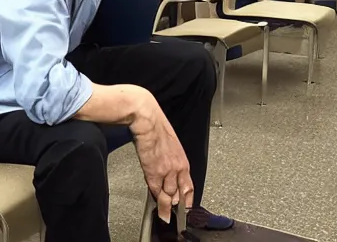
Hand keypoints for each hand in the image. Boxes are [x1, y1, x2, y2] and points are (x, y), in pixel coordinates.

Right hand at [130, 93, 193, 223]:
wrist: (147, 119)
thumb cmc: (156, 127)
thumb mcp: (170, 144)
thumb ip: (170, 158)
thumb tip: (166, 167)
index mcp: (183, 160)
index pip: (189, 186)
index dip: (187, 199)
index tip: (186, 207)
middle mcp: (177, 168)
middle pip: (180, 195)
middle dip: (177, 206)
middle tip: (173, 215)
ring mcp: (166, 171)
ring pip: (169, 196)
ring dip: (166, 207)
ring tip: (165, 216)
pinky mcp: (153, 172)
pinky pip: (156, 190)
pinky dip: (155, 198)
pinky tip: (155, 203)